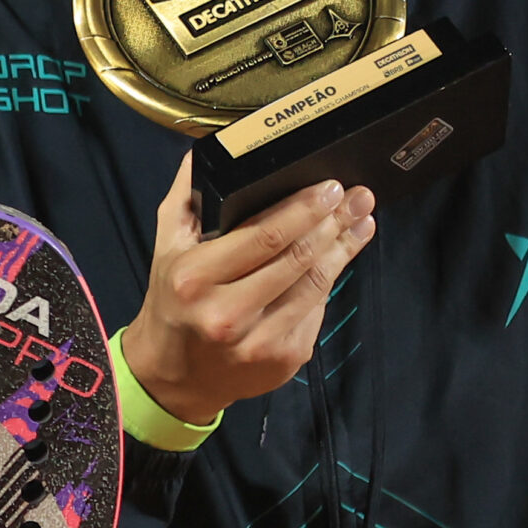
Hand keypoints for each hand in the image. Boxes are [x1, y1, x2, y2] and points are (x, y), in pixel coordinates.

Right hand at [117, 161, 376, 423]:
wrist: (173, 376)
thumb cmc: (172, 301)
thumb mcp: (166, 247)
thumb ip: (187, 198)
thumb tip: (207, 152)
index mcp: (195, 279)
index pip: (262, 237)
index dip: (303, 210)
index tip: (330, 187)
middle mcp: (226, 314)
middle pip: (296, 259)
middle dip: (333, 223)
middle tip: (358, 197)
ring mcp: (259, 342)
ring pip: (315, 285)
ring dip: (344, 249)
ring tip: (361, 221)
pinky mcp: (283, 361)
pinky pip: (315, 311)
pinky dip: (330, 280)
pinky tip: (342, 256)